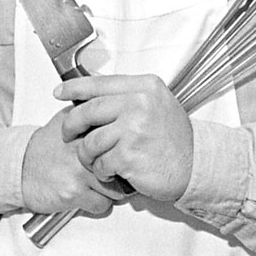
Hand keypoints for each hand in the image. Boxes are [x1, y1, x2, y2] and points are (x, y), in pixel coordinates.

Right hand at [20, 107, 121, 216]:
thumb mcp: (66, 121)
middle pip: (123, 164)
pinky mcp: (74, 192)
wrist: (18, 168)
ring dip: (110, 191)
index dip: (125, 149)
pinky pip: (102, 204)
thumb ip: (89, 116)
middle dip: (121, 173)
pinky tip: (86, 195)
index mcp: (85, 128)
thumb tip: (117, 113)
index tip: (125, 155)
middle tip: (114, 174)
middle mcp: (84, 147)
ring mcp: (80, 170)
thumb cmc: (45, 148)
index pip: (121, 139)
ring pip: (117, 188)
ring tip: (97, 185)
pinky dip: (97, 204)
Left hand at [55, 73, 193, 203]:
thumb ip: (129, 97)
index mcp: (145, 87)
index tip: (59, 92)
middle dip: (71, 125)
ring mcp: (134, 129)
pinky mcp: (128, 155)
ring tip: (98, 160)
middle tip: (67, 133)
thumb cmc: (174, 139)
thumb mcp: (157, 104)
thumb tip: (92, 95)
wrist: (195, 165)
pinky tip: (111, 172)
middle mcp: (139, 104)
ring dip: (88, 155)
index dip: (74, 88)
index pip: (100, 83)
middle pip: (87, 111)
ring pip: (90, 141)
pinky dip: (102, 171)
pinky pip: (100, 163)